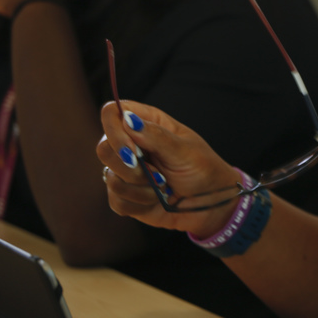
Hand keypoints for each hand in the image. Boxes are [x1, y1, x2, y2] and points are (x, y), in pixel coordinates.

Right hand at [96, 100, 239, 236]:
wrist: (214, 203)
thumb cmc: (204, 169)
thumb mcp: (185, 151)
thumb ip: (156, 137)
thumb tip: (127, 120)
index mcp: (148, 123)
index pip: (112, 114)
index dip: (115, 131)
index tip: (132, 150)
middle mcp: (132, 144)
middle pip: (103, 148)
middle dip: (129, 167)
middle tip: (156, 174)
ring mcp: (127, 171)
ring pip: (110, 177)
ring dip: (141, 188)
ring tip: (164, 186)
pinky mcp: (126, 195)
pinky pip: (117, 201)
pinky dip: (139, 203)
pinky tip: (157, 200)